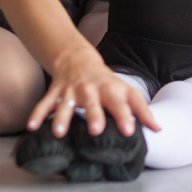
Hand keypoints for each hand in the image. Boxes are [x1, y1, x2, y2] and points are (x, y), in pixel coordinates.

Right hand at [27, 46, 160, 137]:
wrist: (77, 58)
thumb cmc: (106, 81)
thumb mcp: (126, 90)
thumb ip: (141, 109)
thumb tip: (158, 128)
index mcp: (110, 89)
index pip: (121, 103)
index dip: (126, 115)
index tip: (130, 130)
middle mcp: (90, 89)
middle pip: (92, 103)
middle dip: (94, 116)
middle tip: (96, 130)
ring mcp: (71, 90)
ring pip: (66, 104)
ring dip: (62, 118)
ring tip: (59, 133)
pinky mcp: (55, 91)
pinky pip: (45, 103)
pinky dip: (38, 114)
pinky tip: (33, 126)